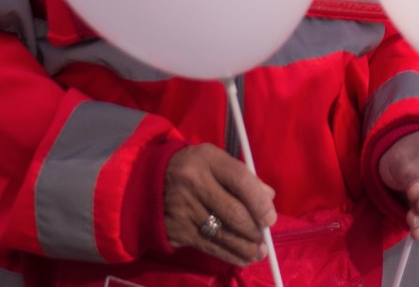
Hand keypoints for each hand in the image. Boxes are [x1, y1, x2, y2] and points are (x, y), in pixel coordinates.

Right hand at [164, 144, 276, 267]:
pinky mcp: (177, 231)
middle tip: (264, 238)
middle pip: (232, 212)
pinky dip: (228, 255)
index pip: (240, 180)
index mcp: (207, 160)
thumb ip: (242, 176)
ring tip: (258, 252)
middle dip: (253, 229)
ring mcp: (183, 209)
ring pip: (222, 234)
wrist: (148, 182)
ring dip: (245, 247)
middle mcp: (193, 184)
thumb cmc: (193, 169)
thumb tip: (268, 198)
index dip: (259, 202)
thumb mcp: (215, 161)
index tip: (270, 219)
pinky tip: (242, 258)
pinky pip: (208, 246)